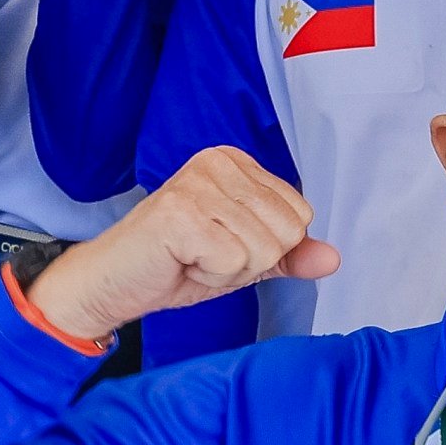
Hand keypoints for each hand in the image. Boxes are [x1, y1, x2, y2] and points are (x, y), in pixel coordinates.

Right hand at [24, 145, 338, 341]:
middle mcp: (218, 161)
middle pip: (288, 232)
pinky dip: (211, 276)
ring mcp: (198, 184)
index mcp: (237, 162)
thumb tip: (333, 258)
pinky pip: (235, 262)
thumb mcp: (244, 259)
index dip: (266, 247)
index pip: (300, 215)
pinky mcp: (182, 213)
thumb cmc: (174, 265)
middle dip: (250, 261)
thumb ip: (289, 255)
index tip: (221, 244)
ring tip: (191, 258)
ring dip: (228, 271)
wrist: (112, 283)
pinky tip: (182, 262)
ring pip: (263, 250)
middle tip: (204, 254)